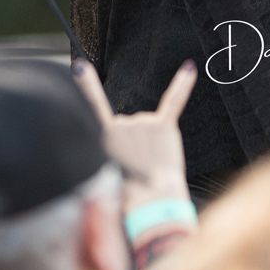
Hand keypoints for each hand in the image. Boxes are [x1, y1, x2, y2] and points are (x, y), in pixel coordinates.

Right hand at [73, 59, 195, 212]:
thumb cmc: (131, 193)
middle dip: (135, 142)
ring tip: (152, 163)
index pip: (94, 105)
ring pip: (147, 123)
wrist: (153, 203)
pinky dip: (183, 84)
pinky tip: (189, 69)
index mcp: (103, 136)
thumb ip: (113, 147)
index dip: (87, 85)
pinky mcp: (164, 126)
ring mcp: (142, 124)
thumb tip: (121, 131)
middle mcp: (121, 124)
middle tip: (139, 166)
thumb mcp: (108, 169)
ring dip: (152, 141)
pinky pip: (174, 101)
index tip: (79, 66)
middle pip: (129, 123)